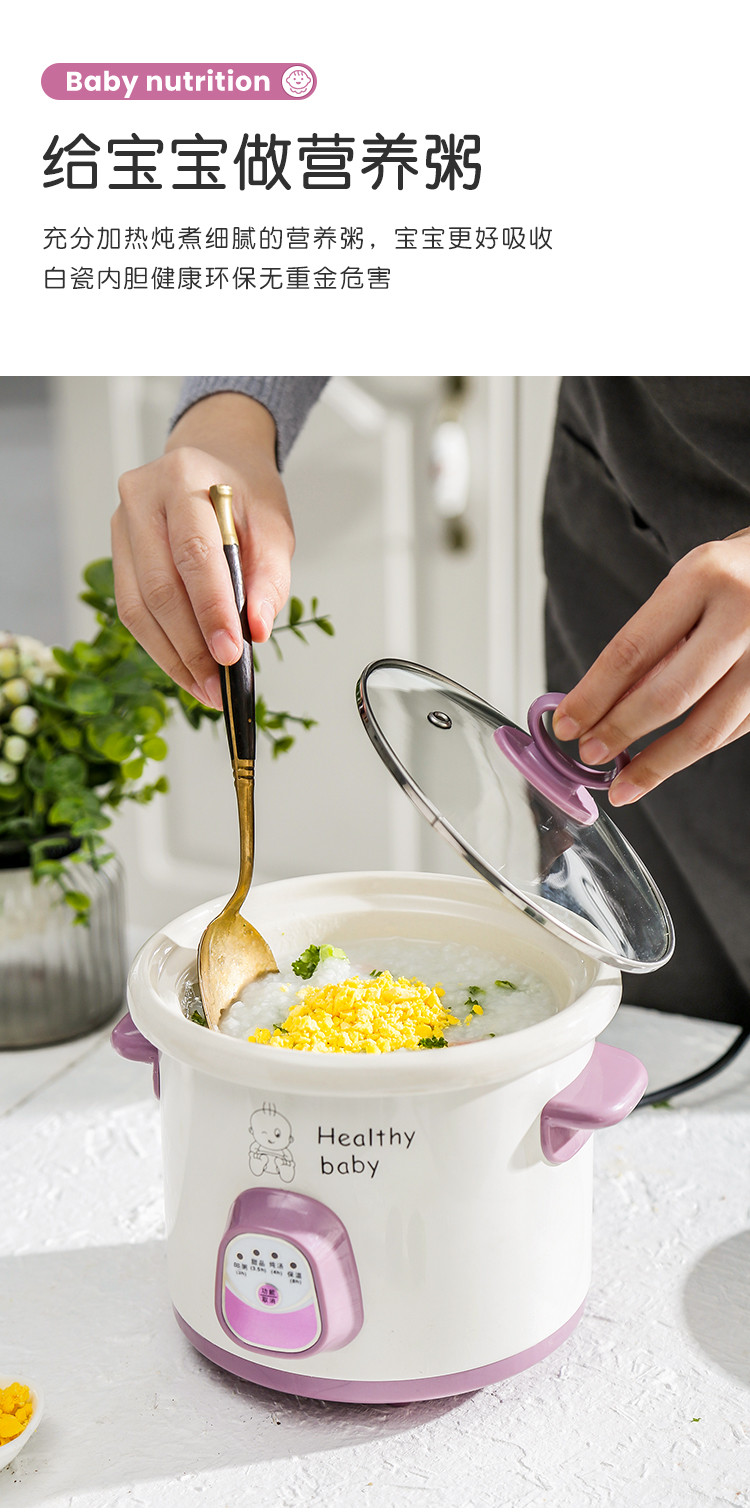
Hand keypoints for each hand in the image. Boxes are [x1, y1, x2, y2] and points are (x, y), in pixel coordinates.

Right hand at [111, 393, 294, 707]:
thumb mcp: (274, 524)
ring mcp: (121, 524)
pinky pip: (132, 610)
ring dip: (173, 656)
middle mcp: (141, 497)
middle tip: (219, 684)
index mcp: (184, 478)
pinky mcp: (116, 552)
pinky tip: (187, 671)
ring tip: (206, 689)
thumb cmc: (245, 493)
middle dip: (191, 644)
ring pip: (138, 605)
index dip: (211, 609)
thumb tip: (258, 631)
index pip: (194, 553)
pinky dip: (161, 647)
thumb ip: (270, 576)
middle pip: (160, 586)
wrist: (212, 458)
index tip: (231, 653)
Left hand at [552, 528, 749, 803]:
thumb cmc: (734, 574)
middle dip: (621, 732)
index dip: (594, 696)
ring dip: (659, 764)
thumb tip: (600, 707)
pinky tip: (667, 761)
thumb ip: (650, 644)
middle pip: (670, 695)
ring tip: (623, 784)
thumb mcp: (686, 587)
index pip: (632, 651)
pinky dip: (695, 751)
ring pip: (708, 728)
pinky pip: (733, 732)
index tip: (567, 724)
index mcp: (703, 579)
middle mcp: (741, 614)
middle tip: (589, 755)